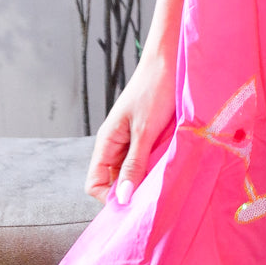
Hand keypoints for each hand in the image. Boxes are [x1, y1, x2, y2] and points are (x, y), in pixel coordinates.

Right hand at [85, 52, 176, 204]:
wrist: (170, 61)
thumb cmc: (154, 89)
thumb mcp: (144, 130)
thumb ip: (133, 164)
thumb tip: (121, 199)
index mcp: (107, 142)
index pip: (95, 183)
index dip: (109, 197)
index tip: (132, 204)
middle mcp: (116, 144)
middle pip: (114, 181)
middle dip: (130, 191)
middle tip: (152, 198)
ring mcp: (132, 139)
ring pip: (132, 171)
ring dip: (145, 179)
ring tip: (163, 181)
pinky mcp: (149, 135)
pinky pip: (147, 159)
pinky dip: (156, 166)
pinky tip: (170, 166)